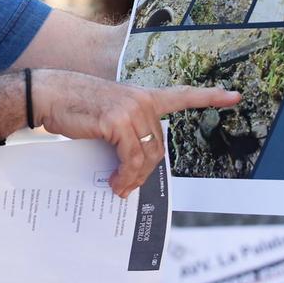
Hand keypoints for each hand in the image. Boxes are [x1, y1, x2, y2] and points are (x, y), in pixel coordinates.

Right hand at [32, 69, 239, 196]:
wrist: (48, 94)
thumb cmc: (73, 106)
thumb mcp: (107, 115)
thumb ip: (126, 131)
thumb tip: (134, 164)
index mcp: (141, 96)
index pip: (181, 95)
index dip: (210, 96)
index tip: (235, 96)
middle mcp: (141, 100)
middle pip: (158, 146)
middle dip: (146, 171)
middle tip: (128, 186)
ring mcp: (131, 109)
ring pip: (147, 156)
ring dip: (134, 178)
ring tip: (120, 188)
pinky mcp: (118, 121)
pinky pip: (131, 158)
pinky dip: (125, 175)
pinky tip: (115, 182)